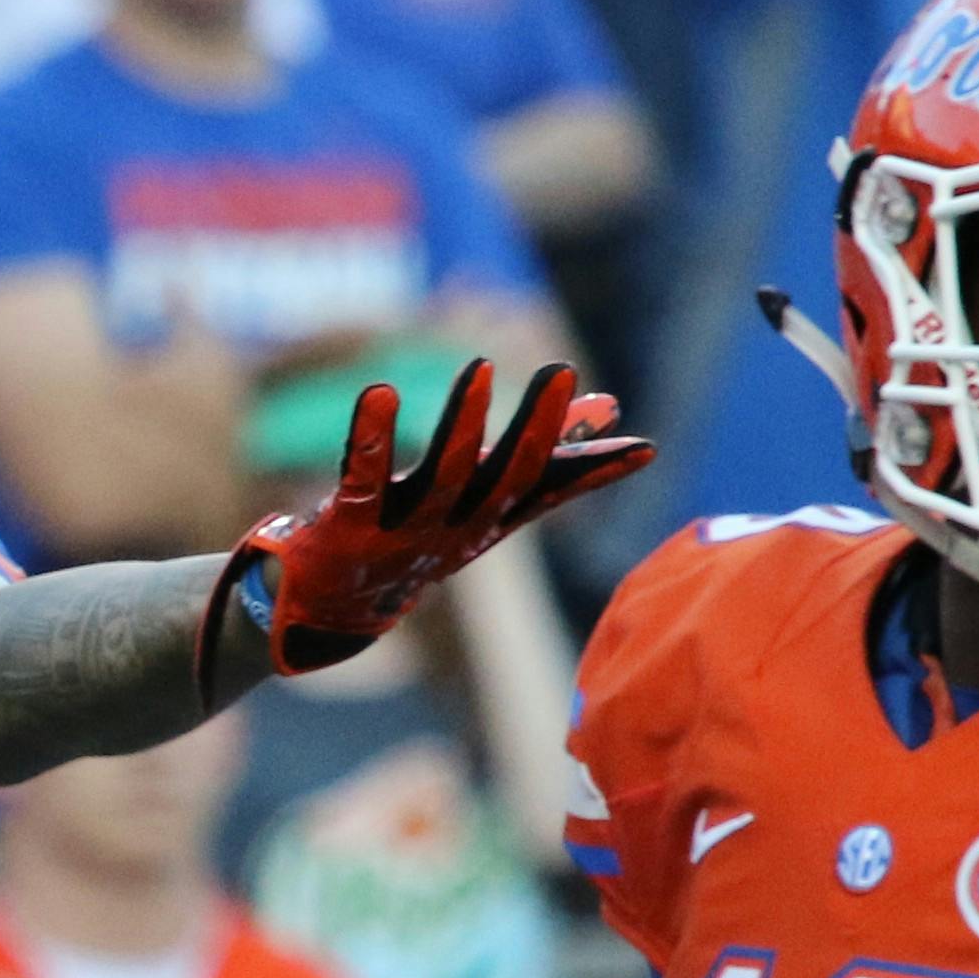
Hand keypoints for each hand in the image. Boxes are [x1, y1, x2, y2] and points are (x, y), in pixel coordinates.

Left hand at [199, 360, 650, 695]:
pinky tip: (380, 392)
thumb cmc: (419, 536)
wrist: (335, 609)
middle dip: (535, 428)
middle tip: (560, 370)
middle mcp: (454, 528)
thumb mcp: (482, 497)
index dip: (594, 470)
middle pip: (504, 480)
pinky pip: (362, 476)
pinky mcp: (350, 525)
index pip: (548, 492)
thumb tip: (608, 405)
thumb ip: (540, 456)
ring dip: (463, 422)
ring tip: (480, 367)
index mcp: (488, 521)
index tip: (643, 447)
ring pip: (443, 476)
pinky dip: (372, 435)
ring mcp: (403, 531)